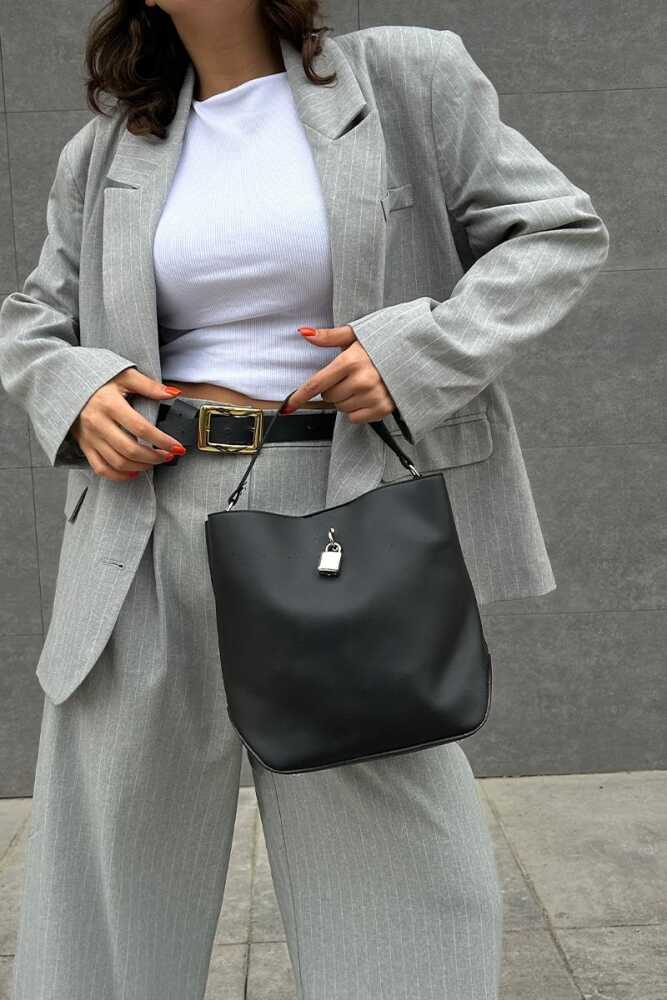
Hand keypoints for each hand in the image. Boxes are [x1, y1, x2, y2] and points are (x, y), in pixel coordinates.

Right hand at [69, 368, 186, 480]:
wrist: (67, 384)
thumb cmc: (100, 380)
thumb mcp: (125, 375)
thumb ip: (149, 385)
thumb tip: (173, 394)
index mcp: (109, 404)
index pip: (141, 429)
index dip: (162, 441)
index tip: (177, 447)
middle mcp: (97, 423)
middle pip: (130, 450)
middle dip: (154, 457)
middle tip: (168, 456)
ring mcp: (89, 437)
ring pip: (117, 462)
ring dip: (141, 466)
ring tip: (154, 462)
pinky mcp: (84, 445)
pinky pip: (101, 468)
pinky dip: (119, 475)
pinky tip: (134, 471)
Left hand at [285, 325, 396, 421]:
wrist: (418, 354)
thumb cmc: (385, 343)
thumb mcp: (357, 334)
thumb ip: (328, 336)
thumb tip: (304, 332)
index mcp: (352, 360)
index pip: (317, 383)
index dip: (300, 396)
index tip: (288, 406)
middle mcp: (362, 380)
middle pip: (329, 397)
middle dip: (333, 388)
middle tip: (348, 377)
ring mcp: (374, 396)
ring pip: (341, 408)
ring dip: (345, 399)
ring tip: (361, 385)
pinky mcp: (383, 408)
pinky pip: (355, 418)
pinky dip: (358, 410)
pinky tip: (368, 396)